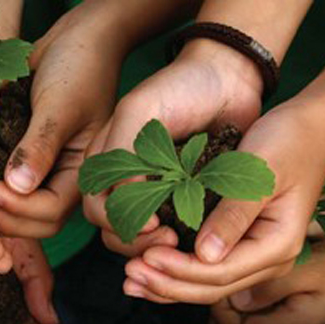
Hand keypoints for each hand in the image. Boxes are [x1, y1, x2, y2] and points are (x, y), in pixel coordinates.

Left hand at [0, 2, 124, 240]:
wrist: (78, 40)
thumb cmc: (79, 67)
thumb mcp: (60, 105)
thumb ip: (40, 146)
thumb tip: (18, 187)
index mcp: (83, 173)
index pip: (51, 211)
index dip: (20, 210)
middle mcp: (65, 180)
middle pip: (36, 222)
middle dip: (5, 218)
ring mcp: (47, 174)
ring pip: (20, 213)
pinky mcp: (27, 163)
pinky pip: (9, 191)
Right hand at [83, 39, 262, 257]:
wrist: (227, 77)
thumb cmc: (179, 86)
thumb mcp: (139, 112)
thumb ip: (122, 156)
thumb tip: (119, 205)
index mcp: (105, 162)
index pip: (97, 208)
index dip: (119, 222)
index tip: (153, 224)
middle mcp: (124, 181)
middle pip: (114, 229)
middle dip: (137, 241)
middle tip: (169, 240)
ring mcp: (153, 192)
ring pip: (139, 236)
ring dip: (155, 245)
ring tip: (181, 242)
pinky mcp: (182, 199)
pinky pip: (171, 229)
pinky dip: (179, 239)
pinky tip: (194, 239)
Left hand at [122, 99, 324, 303]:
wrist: (310, 126)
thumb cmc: (288, 140)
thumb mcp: (260, 173)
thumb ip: (234, 215)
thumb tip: (205, 256)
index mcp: (278, 246)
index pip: (220, 273)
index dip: (179, 270)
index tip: (144, 257)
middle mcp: (269, 260)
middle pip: (211, 288)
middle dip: (167, 284)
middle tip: (128, 276)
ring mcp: (257, 256)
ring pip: (206, 285)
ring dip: (167, 284)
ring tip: (130, 281)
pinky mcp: (243, 246)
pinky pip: (206, 269)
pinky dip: (176, 272)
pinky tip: (149, 270)